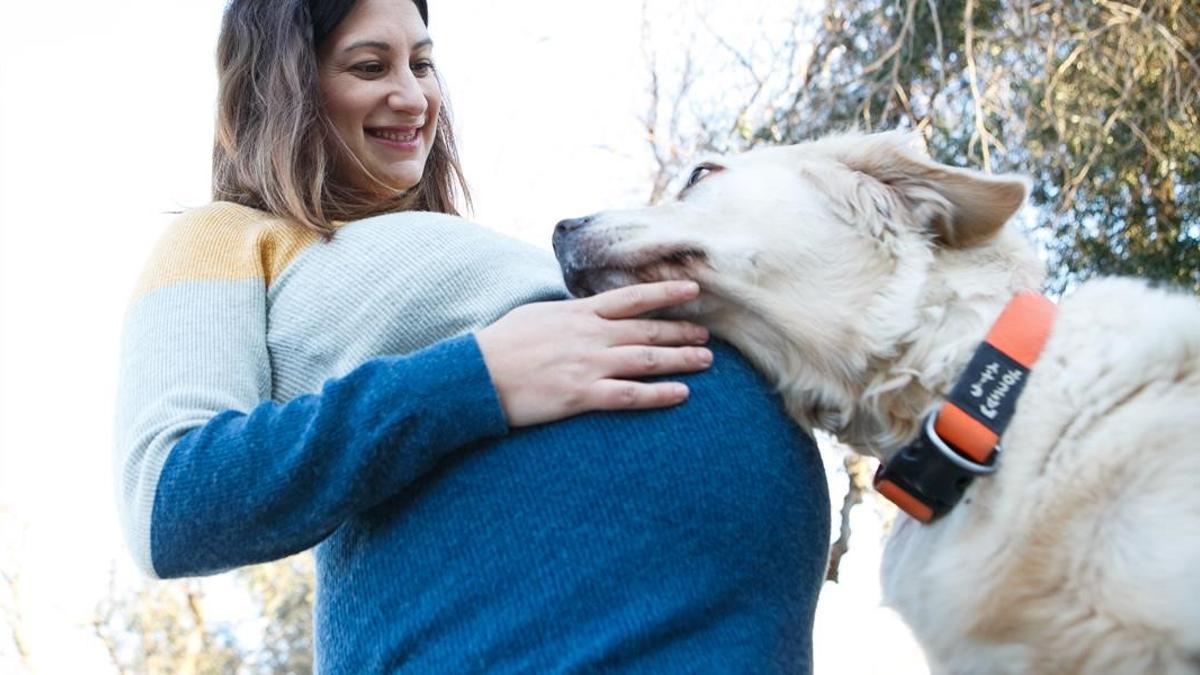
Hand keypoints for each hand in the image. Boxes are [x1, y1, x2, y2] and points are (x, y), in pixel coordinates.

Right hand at [475, 281, 711, 426]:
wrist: (476, 375)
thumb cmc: (502, 345)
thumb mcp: (537, 314)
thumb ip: (569, 313)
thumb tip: (587, 310)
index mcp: (578, 312)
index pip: (632, 298)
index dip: (665, 293)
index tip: (693, 290)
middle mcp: (589, 335)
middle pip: (647, 329)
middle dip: (681, 331)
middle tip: (706, 335)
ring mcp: (588, 364)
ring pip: (646, 359)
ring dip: (680, 359)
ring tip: (706, 361)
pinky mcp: (581, 395)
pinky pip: (629, 395)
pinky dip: (658, 394)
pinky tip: (681, 394)